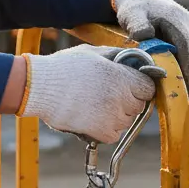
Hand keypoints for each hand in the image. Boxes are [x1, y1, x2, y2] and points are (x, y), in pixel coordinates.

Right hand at [18, 44, 158, 144]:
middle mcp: (122, 98)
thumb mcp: (92, 52)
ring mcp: (113, 118)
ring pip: (126, 121)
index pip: (148, 87)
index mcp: (122, 77)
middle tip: (107, 95)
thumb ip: (116, 56)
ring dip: (116, 115)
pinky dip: (105, 129)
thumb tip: (131, 58)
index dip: (139, 86)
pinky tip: (91, 117)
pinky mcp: (102, 132)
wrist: (40, 88)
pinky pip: (114, 134)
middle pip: (139, 105)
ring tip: (94, 105)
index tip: (128, 85)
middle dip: (127, 101)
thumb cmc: (64, 67)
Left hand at [112, 0, 188, 93]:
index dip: (186, 69)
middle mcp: (188, 25)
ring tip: (179, 96)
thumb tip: (144, 36)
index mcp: (179, 20)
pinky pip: (188, 56)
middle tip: (181, 99)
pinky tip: (175, 83)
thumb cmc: (134, 6)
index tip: (182, 87)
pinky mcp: (185, 37)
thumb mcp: (132, 13)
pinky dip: (183, 70)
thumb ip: (137, 24)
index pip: (187, 48)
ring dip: (187, 75)